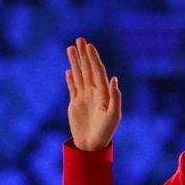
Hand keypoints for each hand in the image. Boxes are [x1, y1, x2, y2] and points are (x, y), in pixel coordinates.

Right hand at [64, 38, 122, 153]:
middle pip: (88, 69)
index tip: (89, 46)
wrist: (91, 145)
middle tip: (80, 39)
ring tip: (70, 48)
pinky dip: (71, 78)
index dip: (93, 58)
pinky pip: (72, 88)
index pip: (98, 71)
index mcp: (103, 93)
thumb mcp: (113, 115)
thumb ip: (115, 97)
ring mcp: (84, 98)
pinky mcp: (75, 104)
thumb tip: (113, 78)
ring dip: (75, 62)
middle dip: (84, 55)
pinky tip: (70, 70)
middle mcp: (94, 93)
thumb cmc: (105, 132)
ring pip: (79, 75)